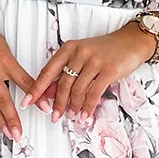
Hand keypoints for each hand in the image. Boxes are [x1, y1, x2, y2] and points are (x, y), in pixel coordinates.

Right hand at [0, 11, 35, 139]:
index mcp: (4, 59)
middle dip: (13, 118)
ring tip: (7, 132)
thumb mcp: (4, 48)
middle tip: (19, 132)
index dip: (36, 96)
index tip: (44, 107)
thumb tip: (29, 85)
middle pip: (4, 99)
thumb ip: (15, 68)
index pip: (24, 81)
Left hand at [22, 21, 153, 123]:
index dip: (37, 89)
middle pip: (62, 84)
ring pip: (77, 90)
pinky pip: (94, 93)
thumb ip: (68, 71)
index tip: (27, 101)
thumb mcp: (83, 55)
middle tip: (55, 115)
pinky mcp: (108, 70)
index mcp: (69, 48)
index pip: (48, 71)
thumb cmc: (106, 50)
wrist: (131, 41)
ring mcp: (94, 61)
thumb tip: (53, 92)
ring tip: (72, 115)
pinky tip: (85, 114)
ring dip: (73, 107)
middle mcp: (79, 53)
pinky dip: (88, 107)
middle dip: (58, 104)